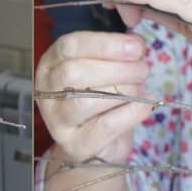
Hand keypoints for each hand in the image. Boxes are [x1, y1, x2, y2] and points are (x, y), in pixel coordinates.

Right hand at [35, 31, 151, 163]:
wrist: (98, 144)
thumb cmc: (100, 97)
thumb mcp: (102, 69)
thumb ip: (115, 54)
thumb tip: (136, 45)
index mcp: (50, 64)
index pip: (70, 46)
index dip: (105, 44)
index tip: (136, 47)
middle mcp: (46, 92)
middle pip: (74, 73)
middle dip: (116, 68)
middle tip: (143, 69)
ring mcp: (57, 122)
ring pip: (85, 102)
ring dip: (122, 90)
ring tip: (141, 87)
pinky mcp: (75, 146)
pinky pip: (104, 127)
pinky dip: (130, 113)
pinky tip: (145, 104)